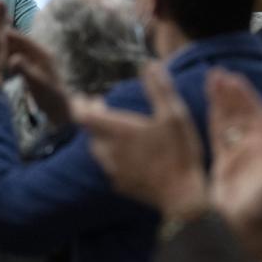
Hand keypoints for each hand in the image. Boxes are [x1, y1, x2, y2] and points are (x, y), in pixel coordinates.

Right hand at [6, 30, 70, 127]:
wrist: (59, 109)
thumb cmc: (49, 97)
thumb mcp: (36, 83)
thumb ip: (24, 69)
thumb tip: (13, 59)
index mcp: (43, 54)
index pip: (23, 39)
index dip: (8, 35)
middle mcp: (40, 55)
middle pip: (19, 44)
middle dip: (3, 43)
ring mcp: (36, 62)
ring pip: (17, 52)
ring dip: (5, 51)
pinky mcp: (33, 69)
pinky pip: (18, 60)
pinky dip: (8, 60)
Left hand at [73, 62, 206, 220]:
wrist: (182, 197)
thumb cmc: (179, 152)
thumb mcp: (174, 115)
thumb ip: (159, 88)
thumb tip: (148, 64)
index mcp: (116, 130)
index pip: (82, 115)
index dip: (79, 105)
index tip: (84, 98)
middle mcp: (107, 150)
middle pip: (89, 131)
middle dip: (92, 117)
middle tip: (100, 106)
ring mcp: (112, 169)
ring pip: (97, 149)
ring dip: (101, 136)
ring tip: (113, 128)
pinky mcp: (119, 184)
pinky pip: (108, 165)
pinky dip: (112, 155)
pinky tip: (127, 154)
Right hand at [206, 68, 261, 261]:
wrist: (248, 229)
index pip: (257, 112)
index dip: (245, 95)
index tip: (233, 78)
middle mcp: (255, 145)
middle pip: (242, 111)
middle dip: (231, 92)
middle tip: (218, 73)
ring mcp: (239, 152)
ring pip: (229, 119)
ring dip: (221, 99)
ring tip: (211, 79)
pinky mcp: (224, 161)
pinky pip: (218, 133)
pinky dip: (213, 116)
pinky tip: (208, 102)